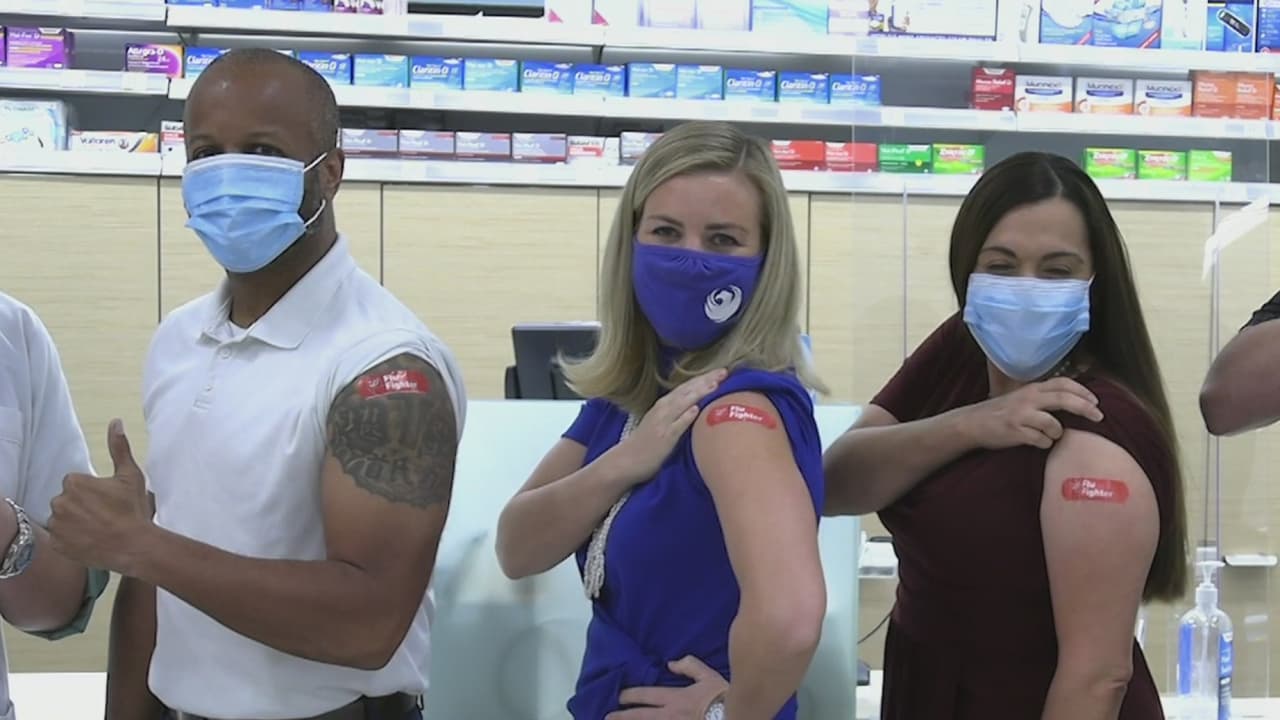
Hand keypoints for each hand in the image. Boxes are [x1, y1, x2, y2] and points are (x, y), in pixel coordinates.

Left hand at [49, 419, 152, 573]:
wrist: (134, 545)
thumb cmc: (132, 510)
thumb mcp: (130, 476)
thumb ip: (119, 447)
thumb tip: (115, 422)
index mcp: (74, 483)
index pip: (76, 484)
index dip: (92, 492)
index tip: (107, 501)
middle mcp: (59, 502)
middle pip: (67, 500)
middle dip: (81, 506)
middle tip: (103, 516)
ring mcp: (57, 525)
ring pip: (62, 519)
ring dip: (75, 522)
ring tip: (97, 530)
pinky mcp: (57, 544)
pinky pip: (60, 538)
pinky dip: (71, 539)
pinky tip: (89, 540)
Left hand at [607, 656, 728, 719]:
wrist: (736, 715)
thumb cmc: (722, 698)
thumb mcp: (708, 676)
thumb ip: (689, 666)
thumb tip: (671, 663)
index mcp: (675, 699)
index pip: (646, 696)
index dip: (629, 696)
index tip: (619, 696)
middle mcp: (670, 716)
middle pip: (640, 717)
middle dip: (621, 717)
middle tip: (607, 717)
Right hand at [611, 369, 727, 482]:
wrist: (626, 461)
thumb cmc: (646, 444)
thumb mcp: (661, 423)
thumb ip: (677, 414)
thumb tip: (698, 407)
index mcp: (664, 404)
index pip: (687, 387)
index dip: (704, 378)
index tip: (721, 371)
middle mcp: (663, 409)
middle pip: (688, 390)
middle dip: (706, 380)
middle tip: (724, 371)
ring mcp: (663, 423)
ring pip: (683, 403)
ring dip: (699, 393)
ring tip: (715, 384)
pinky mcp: (663, 438)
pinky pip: (676, 426)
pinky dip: (685, 417)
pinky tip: (696, 409)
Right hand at [962, 377, 1103, 450]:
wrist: (972, 424)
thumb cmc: (1000, 413)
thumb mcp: (1021, 399)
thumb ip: (1042, 398)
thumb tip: (1072, 402)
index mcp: (1031, 389)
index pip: (1062, 383)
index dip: (1082, 391)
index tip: (1096, 401)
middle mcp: (1028, 399)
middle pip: (1064, 399)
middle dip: (1085, 408)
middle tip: (1099, 417)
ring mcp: (1021, 415)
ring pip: (1054, 424)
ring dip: (1058, 432)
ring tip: (1051, 435)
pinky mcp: (1015, 432)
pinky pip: (1041, 440)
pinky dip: (1044, 443)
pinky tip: (1037, 443)